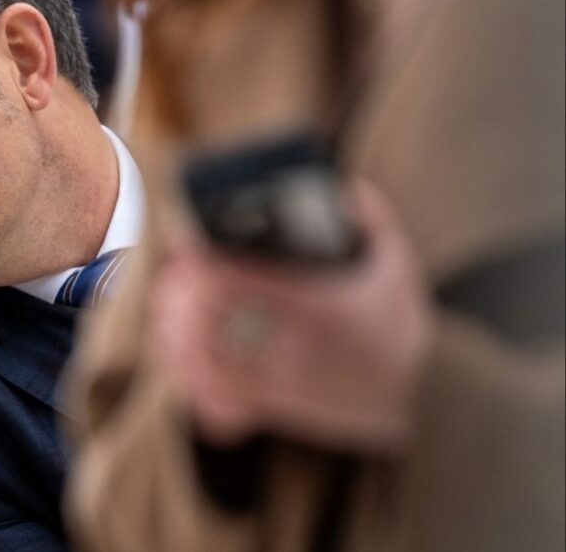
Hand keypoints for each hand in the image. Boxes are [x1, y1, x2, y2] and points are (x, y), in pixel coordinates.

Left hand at [150, 179, 432, 453]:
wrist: (425, 397)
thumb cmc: (398, 320)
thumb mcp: (396, 263)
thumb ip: (369, 218)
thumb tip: (337, 186)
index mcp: (319, 307)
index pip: (233, 280)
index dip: (198, 259)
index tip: (188, 243)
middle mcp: (296, 348)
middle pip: (207, 319)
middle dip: (181, 293)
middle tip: (176, 275)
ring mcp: (283, 383)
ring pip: (203, 361)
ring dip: (175, 333)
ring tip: (170, 309)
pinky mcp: (276, 409)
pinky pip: (215, 399)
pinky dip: (189, 377)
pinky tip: (181, 356)